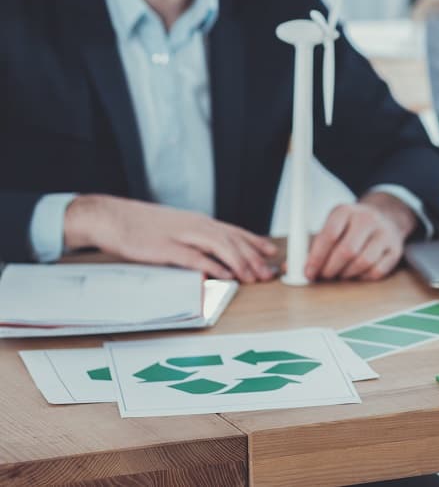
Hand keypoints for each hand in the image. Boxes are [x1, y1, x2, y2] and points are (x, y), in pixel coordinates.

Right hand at [65, 195, 277, 281]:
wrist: (112, 217)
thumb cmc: (143, 226)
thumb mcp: (176, 229)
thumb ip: (195, 240)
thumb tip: (214, 255)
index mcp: (198, 221)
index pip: (234, 231)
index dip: (255, 242)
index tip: (271, 253)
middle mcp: (195, 225)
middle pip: (232, 239)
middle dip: (253, 257)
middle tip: (268, 272)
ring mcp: (181, 235)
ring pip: (219, 246)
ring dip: (239, 262)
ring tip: (253, 276)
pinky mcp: (165, 248)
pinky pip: (194, 258)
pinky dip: (213, 266)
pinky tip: (225, 275)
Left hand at [305, 194, 414, 280]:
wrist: (386, 216)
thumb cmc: (352, 226)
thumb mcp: (332, 226)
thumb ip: (311, 247)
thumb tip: (289, 269)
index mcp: (346, 211)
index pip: (329, 235)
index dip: (316, 257)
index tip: (308, 272)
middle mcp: (367, 219)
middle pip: (347, 250)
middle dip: (330, 269)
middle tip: (323, 276)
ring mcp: (384, 233)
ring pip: (363, 262)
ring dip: (347, 274)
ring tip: (340, 274)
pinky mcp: (395, 249)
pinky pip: (377, 271)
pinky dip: (363, 277)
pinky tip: (357, 273)